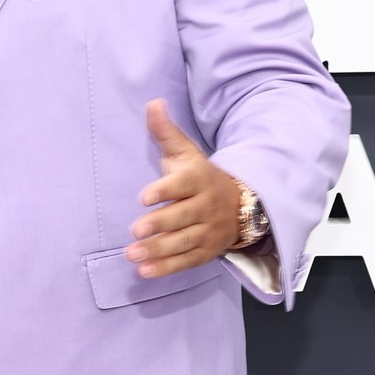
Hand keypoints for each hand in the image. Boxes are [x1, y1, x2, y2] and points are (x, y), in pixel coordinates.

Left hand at [127, 99, 239, 276]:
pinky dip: (167, 268)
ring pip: (184, 242)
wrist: (242, 203)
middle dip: (160, 224)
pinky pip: (187, 261)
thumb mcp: (186, 153)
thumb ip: (166, 132)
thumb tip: (152, 103)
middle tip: (135, 230)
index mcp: (199, 179)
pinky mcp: (207, 251)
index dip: (164, 190)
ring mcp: (209, 231)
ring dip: (158, 250)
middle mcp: (206, 206)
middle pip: (184, 216)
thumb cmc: (200, 177)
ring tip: (132, 255)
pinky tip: (145, 271)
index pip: (183, 184)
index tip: (143, 196)